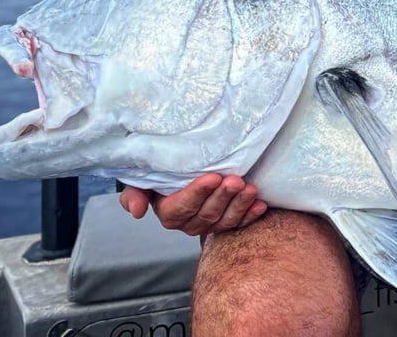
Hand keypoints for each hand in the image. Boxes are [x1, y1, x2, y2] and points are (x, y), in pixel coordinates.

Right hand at [118, 173, 267, 235]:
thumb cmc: (163, 172)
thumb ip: (135, 192)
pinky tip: (261, 205)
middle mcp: (189, 223)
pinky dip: (251, 215)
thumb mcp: (143, 178)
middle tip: (235, 180)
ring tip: (250, 189)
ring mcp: (210, 225)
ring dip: (239, 205)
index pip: (181, 208)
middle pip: (206, 214)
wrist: (183, 172)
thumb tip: (137, 211)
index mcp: (169, 212)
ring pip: (225, 220)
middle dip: (222, 197)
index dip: (197, 194)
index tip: (212, 177)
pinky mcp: (228, 223)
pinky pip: (240, 223)